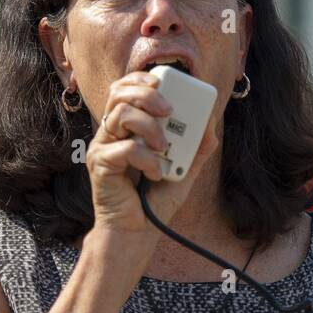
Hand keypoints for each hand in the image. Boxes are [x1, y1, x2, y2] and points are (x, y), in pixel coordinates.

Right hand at [84, 71, 220, 238]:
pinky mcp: (100, 165)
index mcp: (127, 128)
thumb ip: (197, 149)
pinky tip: (155, 174)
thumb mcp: (184, 171)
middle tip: (169, 111)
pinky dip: (147, 159)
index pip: (124, 89)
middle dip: (147, 95)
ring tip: (165, 149)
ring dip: (150, 127)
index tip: (163, 82)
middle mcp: (111, 133)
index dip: (141, 79)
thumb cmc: (155, 201)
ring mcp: (103, 147)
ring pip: (120, 114)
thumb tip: (212, 125)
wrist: (137, 232)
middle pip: (119, 94)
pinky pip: (125, 149)